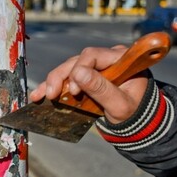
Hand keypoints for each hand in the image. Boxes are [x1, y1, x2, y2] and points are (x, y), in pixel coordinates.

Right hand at [29, 46, 148, 123]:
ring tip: (41, 96)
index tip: (73, 91)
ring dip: (53, 82)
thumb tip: (78, 73)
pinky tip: (39, 95)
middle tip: (51, 94)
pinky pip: (66, 78)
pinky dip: (53, 87)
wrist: (137, 121)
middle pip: (76, 61)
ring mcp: (94, 67)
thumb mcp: (120, 104)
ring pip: (68, 69)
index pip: (92, 55)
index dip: (78, 70)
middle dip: (60, 77)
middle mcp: (106, 58)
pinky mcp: (85, 77)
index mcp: (120, 58)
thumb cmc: (134, 112)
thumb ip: (101, 89)